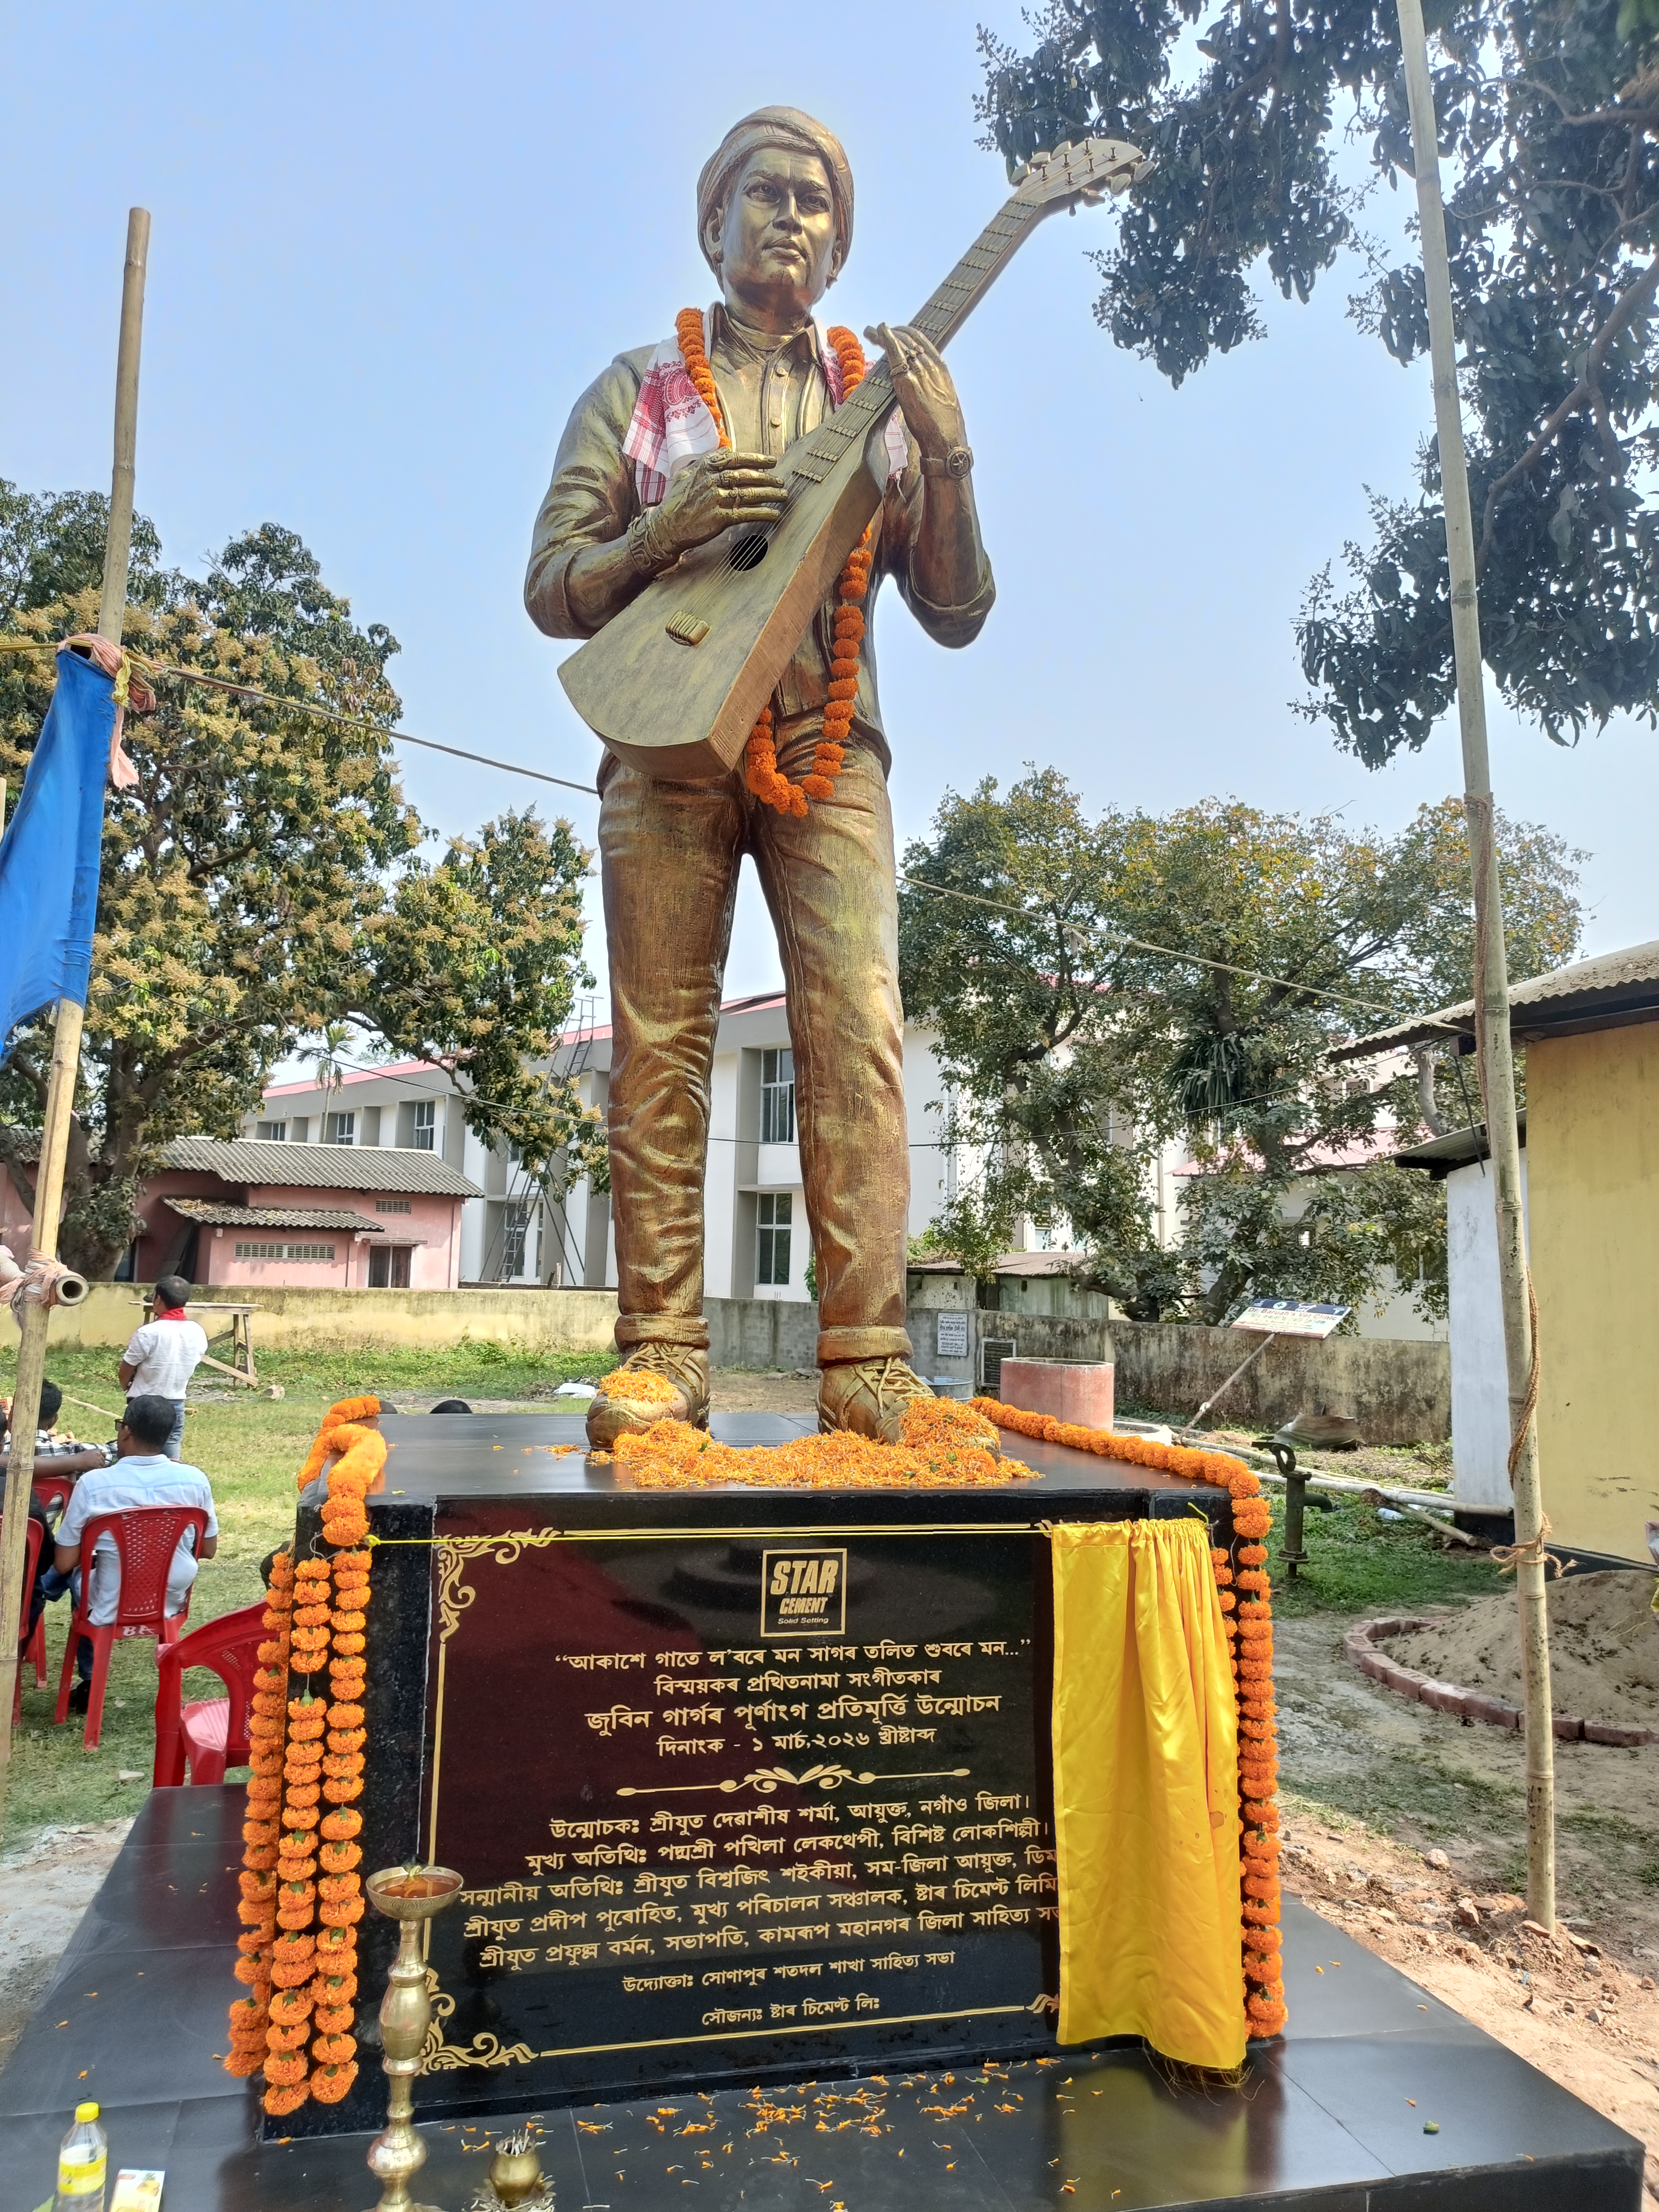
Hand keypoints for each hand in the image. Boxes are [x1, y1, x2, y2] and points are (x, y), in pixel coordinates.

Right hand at [653, 449, 786, 555]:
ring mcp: (715, 500)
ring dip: (770, 495)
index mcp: (704, 468)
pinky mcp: (718, 519)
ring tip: (783, 496)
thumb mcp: (686, 475)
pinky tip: (774, 515)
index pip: (735, 458)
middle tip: (781, 481)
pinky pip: (746, 514)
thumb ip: (706, 462)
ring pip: (749, 494)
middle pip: (745, 476)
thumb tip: (725, 450)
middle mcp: (711, 481)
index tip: (771, 461)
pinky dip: (762, 514)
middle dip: (767, 478)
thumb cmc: (675, 502)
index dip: (756, 459)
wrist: (665, 528)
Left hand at [863, 323, 966, 462]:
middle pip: (910, 339)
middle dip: (893, 332)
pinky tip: (877, 332)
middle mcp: (931, 365)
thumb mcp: (943, 401)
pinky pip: (895, 352)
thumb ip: (933, 389)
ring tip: (870, 331)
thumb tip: (925, 392)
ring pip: (900, 342)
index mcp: (941, 369)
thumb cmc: (945, 427)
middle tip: (877, 331)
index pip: (923, 342)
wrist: (946, 438)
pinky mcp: (907, 379)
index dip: (907, 334)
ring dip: (883, 334)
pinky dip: (885, 338)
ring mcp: (919, 370)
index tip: (896, 333)